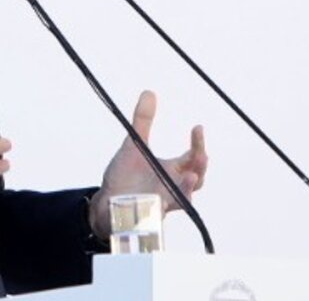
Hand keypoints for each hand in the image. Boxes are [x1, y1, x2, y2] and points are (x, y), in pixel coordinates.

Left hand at [87, 90, 207, 239]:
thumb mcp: (134, 145)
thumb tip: (149, 92)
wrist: (108, 202)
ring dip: (188, 188)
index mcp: (172, 170)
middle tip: (200, 155)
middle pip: (197, 179)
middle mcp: (172, 186)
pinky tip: (162, 200)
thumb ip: (142, 121)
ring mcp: (163, 202)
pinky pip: (161, 215)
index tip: (197, 127)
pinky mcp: (149, 216)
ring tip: (190, 176)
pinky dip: (163, 208)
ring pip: (184, 199)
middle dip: (200, 167)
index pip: (193, 157)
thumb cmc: (125, 175)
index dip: (198, 143)